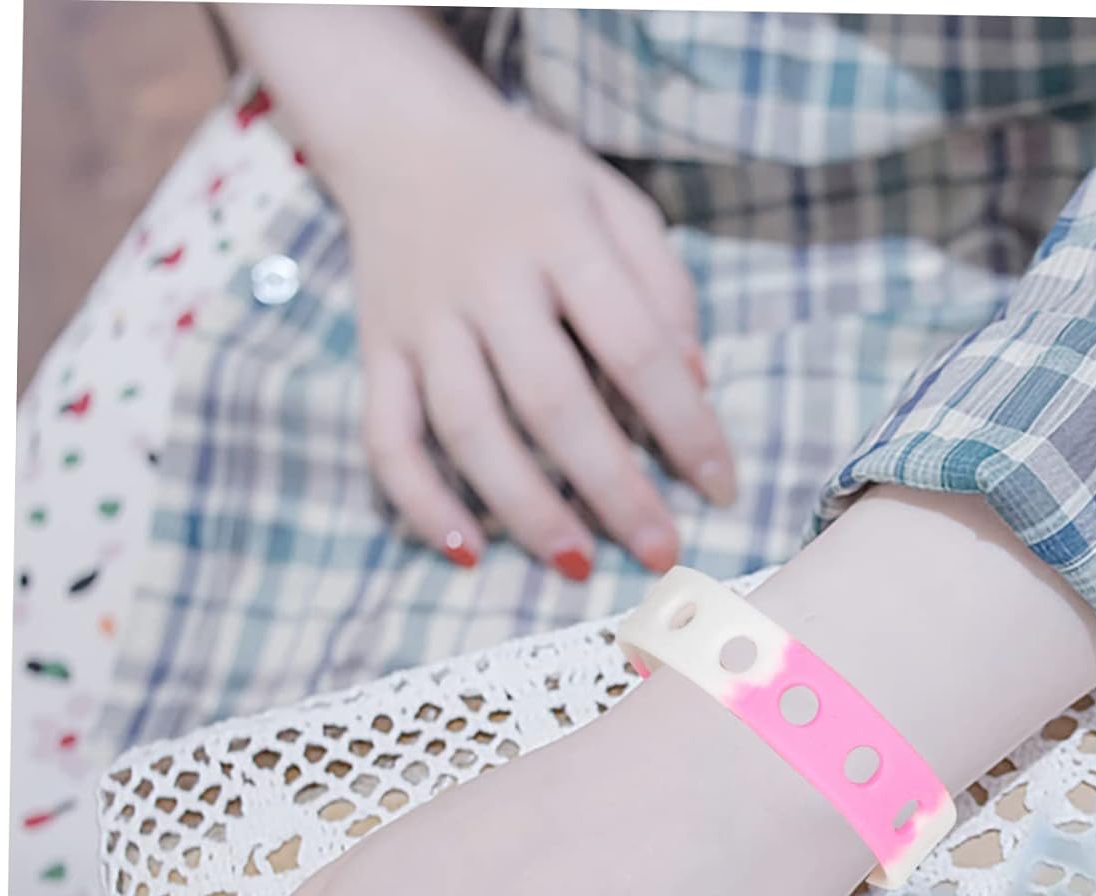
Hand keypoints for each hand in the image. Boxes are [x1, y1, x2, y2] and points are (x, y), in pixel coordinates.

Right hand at [341, 89, 735, 578]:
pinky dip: (418, 500)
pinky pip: (386, 437)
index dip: (684, 425)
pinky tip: (465, 549)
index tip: (720, 488)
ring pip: (468, 431)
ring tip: (576, 565)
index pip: (635, 346)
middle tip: (660, 553)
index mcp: (561, 240)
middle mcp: (486, 283)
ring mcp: (423, 321)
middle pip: (552, 402)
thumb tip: (695, 382)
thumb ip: (662, 286)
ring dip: (524, 508)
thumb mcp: (614, 203)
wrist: (402, 131)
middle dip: (612, 489)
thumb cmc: (531, 183)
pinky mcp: (375, 349)